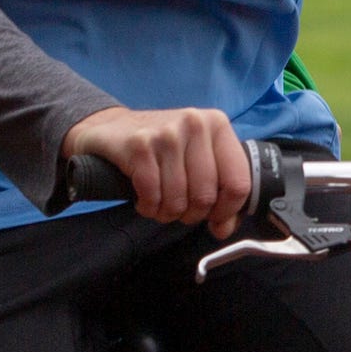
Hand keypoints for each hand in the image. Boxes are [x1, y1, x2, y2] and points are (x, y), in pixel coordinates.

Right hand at [62, 105, 251, 236]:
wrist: (111, 128)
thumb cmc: (160, 148)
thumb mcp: (196, 160)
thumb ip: (219, 194)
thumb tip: (224, 228)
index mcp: (217, 124)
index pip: (239, 182)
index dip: (227, 210)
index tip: (213, 217)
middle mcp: (194, 124)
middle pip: (205, 197)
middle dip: (190, 214)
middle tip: (178, 208)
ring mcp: (166, 134)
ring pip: (178, 200)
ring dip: (166, 213)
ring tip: (159, 203)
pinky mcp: (139, 146)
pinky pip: (152, 196)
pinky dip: (148, 207)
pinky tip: (144, 199)